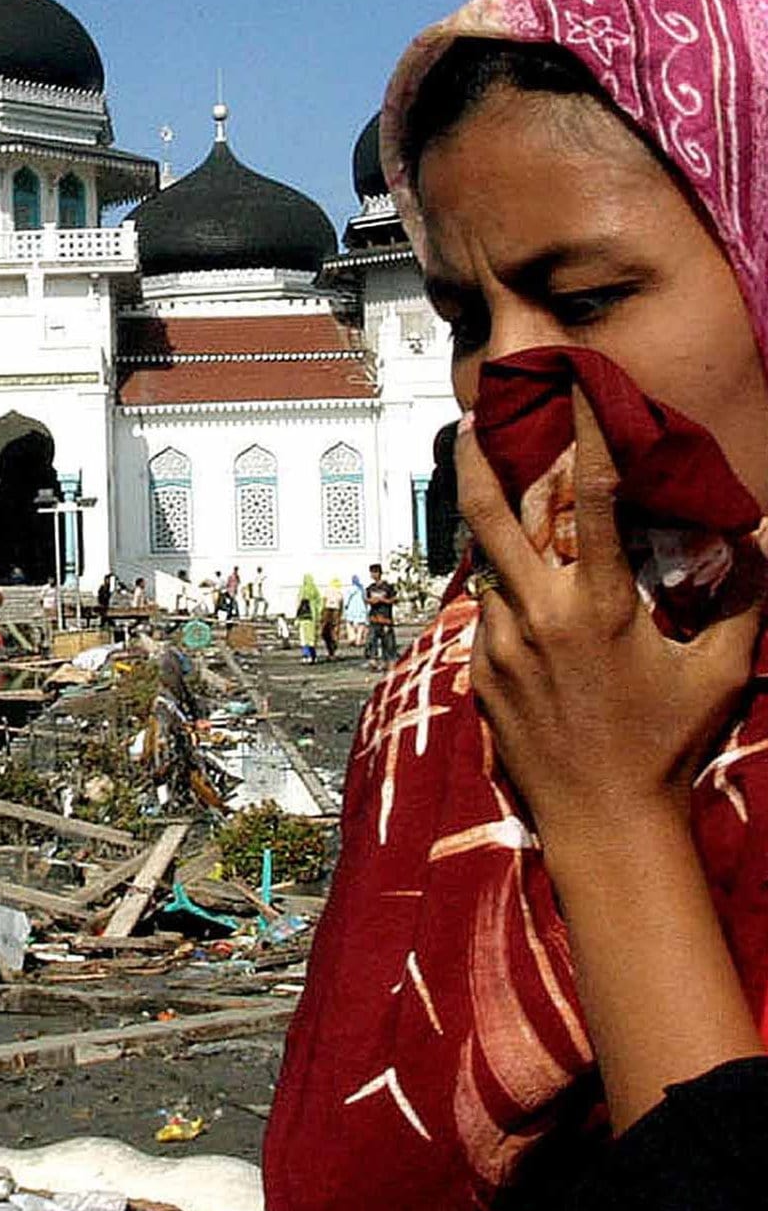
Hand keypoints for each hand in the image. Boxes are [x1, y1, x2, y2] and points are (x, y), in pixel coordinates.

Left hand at [455, 387, 759, 866]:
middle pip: (489, 517)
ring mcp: (499, 646)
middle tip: (472, 423)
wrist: (602, 821)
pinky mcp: (480, 674)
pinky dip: (507, 597)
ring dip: (504, 540)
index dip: (586, 435)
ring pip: (491, 568)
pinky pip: (489, 616)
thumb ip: (741, 599)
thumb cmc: (665, 745)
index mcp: (597, 606)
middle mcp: (536, 617)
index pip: (589, 499)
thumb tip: (761, 540)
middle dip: (478, 462)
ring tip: (514, 515)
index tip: (578, 389)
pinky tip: (528, 600)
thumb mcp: (719, 671)